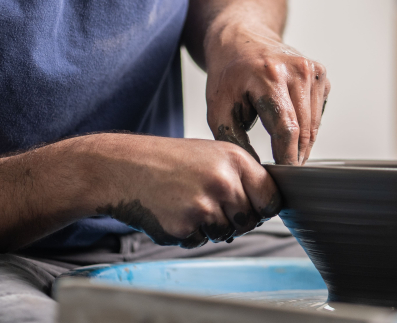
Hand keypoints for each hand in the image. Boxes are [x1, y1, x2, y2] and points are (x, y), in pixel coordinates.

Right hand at [93, 135, 280, 247]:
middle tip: (208, 202)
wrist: (124, 168)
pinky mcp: (184, 227)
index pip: (271, 197)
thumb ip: (241, 176)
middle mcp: (223, 181)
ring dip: (209, 227)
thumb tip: (269, 205)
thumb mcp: (212, 154)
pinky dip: (188, 233)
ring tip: (186, 202)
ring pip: (225, 233)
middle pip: (250, 220)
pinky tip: (172, 211)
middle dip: (234, 219)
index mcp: (235, 159)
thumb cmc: (169, 161)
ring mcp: (203, 205)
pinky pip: (199, 241)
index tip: (254, 207)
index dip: (264, 206)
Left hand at [204, 24, 328, 164]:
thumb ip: (235, 141)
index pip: (287, 128)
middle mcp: (296, 69)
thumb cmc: (228, 75)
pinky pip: (318, 113)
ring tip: (283, 149)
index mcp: (268, 76)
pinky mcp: (320, 73)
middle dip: (295, 155)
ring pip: (314, 125)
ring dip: (302, 143)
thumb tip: (257, 170)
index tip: (283, 174)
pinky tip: (289, 122)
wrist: (240, 40)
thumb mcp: (219, 108)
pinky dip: (307, 125)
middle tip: (283, 170)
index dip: (287, 157)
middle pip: (304, 130)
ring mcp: (312, 69)